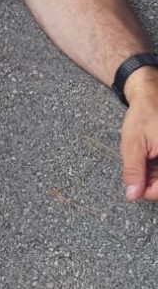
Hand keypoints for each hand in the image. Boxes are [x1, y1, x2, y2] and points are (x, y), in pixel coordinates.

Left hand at [121, 68, 157, 201]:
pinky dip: (156, 167)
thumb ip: (134, 172)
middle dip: (150, 182)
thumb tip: (133, 195)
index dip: (148, 192)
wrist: (150, 94)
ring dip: (153, 175)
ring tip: (144, 158)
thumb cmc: (143, 115)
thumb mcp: (133, 146)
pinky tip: (149, 156)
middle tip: (137, 171)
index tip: (135, 189)